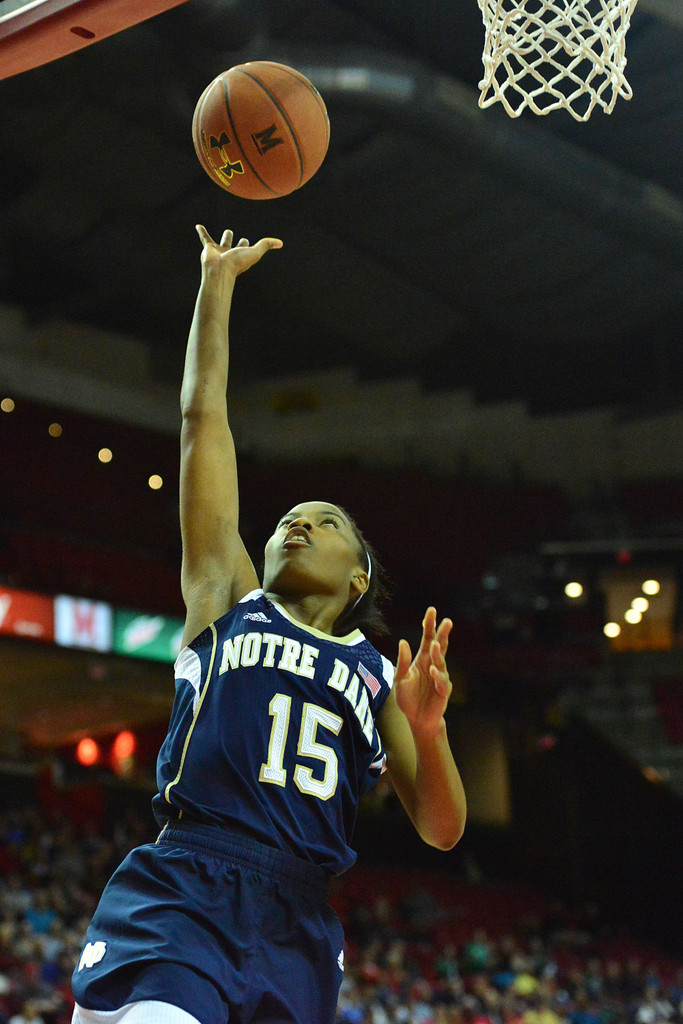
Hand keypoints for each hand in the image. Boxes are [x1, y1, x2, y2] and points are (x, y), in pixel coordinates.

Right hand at [195, 225, 282, 275]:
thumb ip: (266, 245)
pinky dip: (201, 231)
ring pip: (222, 242)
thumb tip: (280, 243)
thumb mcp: (255, 252)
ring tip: (226, 232)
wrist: (220, 270)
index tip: (250, 241)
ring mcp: (219, 251)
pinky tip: (198, 225)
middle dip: (238, 242)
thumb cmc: (238, 263)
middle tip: (240, 238)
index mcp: (241, 255)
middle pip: (235, 245)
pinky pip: (204, 238)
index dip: (248, 243)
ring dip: (224, 237)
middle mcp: (230, 253)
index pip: (245, 247)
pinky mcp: (208, 249)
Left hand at [394, 608, 452, 736]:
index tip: (432, 610)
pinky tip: (433, 670)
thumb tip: (403, 642)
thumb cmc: (408, 697)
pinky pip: (442, 682)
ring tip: (436, 644)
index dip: (429, 625)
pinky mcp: (443, 691)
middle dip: (443, 634)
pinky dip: (438, 676)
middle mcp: (433, 665)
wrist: (416, 719)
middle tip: (447, 621)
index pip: (427, 638)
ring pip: (441, 662)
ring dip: (439, 654)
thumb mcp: (400, 679)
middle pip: (440, 646)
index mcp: (422, 659)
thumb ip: (402, 662)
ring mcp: (439, 677)